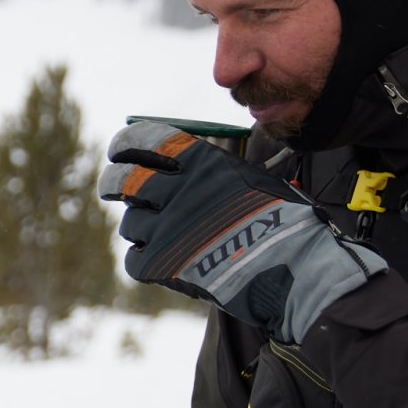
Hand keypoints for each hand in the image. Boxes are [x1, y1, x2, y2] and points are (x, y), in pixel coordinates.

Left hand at [98, 121, 382, 342]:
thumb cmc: (285, 220)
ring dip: (143, 228)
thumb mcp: (254, 176)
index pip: (144, 140)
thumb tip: (188, 158)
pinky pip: (136, 259)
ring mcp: (167, 228)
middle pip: (122, 181)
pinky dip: (147, 261)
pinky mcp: (163, 265)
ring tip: (168, 235)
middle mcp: (177, 189)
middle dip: (113, 183)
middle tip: (113, 189)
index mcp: (200, 160)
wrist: (295, 268)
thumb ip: (215, 168)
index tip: (119, 151)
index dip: (125, 144)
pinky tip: (168, 261)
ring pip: (131, 223)